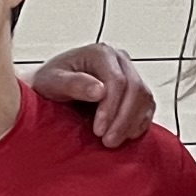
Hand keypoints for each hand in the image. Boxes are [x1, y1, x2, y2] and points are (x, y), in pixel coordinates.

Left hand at [27, 42, 157, 146]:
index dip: (111, 108)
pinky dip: (140, 122)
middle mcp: (119, 59)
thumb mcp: (52, 82)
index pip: (117, 81)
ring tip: (114, 142)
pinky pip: (147, 105)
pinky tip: (126, 135)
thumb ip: (73, 84)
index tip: (99, 131)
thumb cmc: (48, 82)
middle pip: (135, 89)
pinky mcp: (134, 88)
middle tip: (108, 142)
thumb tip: (100, 90)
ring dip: (132, 123)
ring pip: (144, 98)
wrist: (51, 86)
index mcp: (100, 53)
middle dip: (123, 119)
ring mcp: (129, 72)